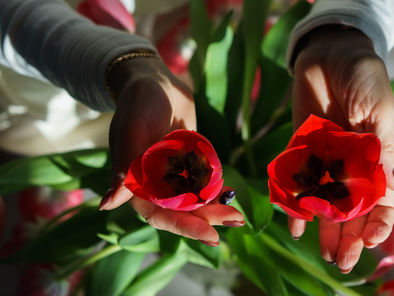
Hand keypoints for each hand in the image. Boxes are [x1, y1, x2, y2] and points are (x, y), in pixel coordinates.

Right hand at [99, 56, 243, 244]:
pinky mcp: (189, 163)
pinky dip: (217, 190)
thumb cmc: (138, 102)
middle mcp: (154, 183)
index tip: (210, 236)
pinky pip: (203, 182)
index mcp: (136, 183)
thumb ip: (123, 168)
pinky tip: (232, 195)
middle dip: (207, 220)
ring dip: (215, 209)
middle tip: (235, 221)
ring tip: (238, 216)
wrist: (157, 82)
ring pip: (194, 200)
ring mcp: (173, 174)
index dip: (183, 227)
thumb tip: (106, 206)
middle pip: (181, 211)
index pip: (158, 214)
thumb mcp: (130, 131)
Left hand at [291, 27, 393, 271]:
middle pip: (351, 209)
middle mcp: (350, 165)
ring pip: (326, 203)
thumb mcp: (378, 113)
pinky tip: (297, 225)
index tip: (372, 240)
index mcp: (375, 158)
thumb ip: (379, 152)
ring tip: (325, 254)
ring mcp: (324, 160)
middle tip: (344, 261)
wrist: (329, 53)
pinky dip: (297, 204)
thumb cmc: (362, 77)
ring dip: (325, 229)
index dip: (378, 222)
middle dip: (350, 236)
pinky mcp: (300, 151)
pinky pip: (298, 184)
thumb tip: (390, 190)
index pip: (381, 200)